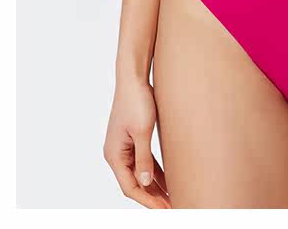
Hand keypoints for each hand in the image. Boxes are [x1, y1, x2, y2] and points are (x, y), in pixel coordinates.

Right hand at [104, 78, 170, 208]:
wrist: (134, 77)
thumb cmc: (136, 101)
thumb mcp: (142, 131)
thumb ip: (143, 158)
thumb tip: (145, 182)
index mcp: (114, 155)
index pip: (130, 187)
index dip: (147, 200)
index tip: (165, 209)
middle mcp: (117, 154)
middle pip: (134, 183)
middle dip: (153, 196)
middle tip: (173, 207)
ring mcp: (125, 147)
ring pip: (140, 174)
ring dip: (156, 186)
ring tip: (173, 198)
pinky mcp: (134, 139)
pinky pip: (144, 161)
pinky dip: (156, 171)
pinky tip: (170, 179)